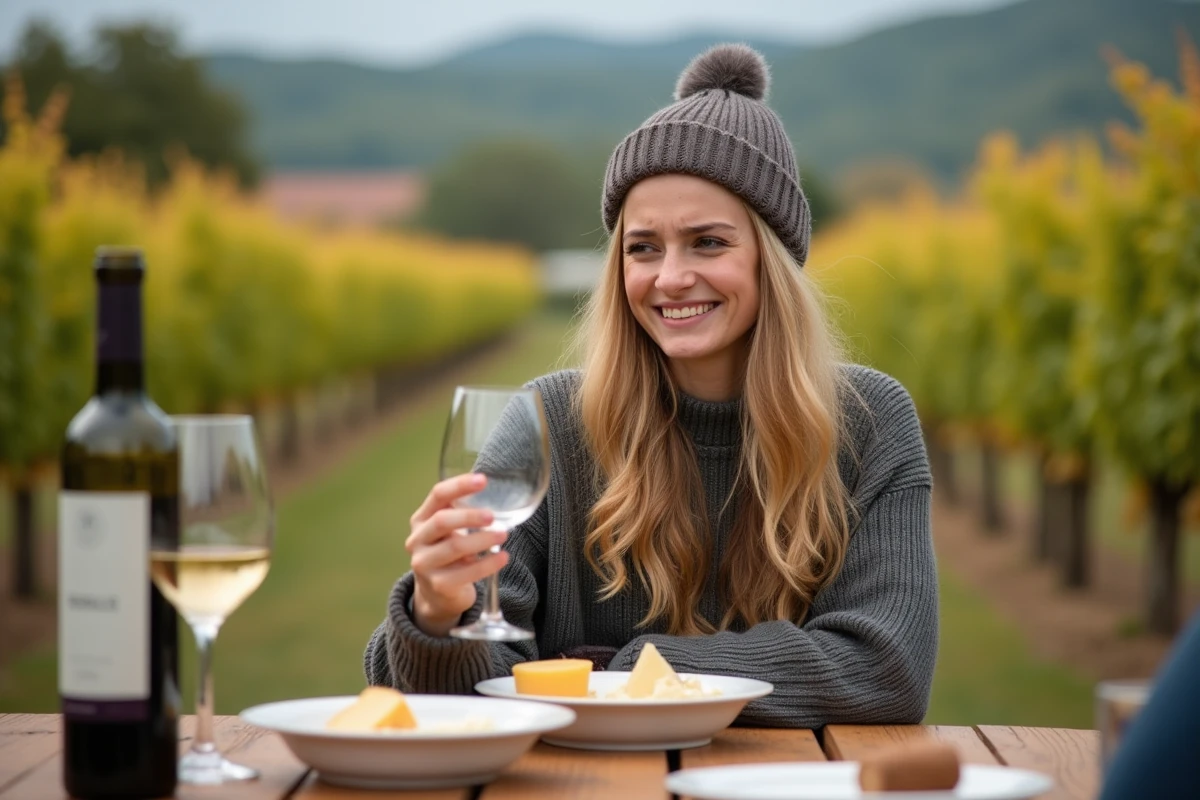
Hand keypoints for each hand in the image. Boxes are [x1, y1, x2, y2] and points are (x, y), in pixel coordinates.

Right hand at [407, 473, 507, 636]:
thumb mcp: (449, 530)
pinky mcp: (438, 585)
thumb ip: (461, 512)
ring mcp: (424, 564)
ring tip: (504, 535)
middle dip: (469, 516)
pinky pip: (466, 573)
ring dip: (482, 540)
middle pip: (441, 521)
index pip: (437, 495)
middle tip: (492, 516)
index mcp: (421, 519)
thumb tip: (495, 490)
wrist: (437, 593)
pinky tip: (503, 557)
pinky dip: (488, 564)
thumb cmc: (448, 552)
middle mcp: (417, 540)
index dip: (459, 485)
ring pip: (454, 547)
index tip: (483, 480)